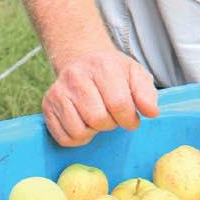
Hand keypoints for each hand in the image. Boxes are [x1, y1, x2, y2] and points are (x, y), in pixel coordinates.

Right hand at [41, 49, 159, 146]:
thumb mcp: (135, 74)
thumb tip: (152, 112)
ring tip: (97, 116)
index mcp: (102, 65)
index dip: (129, 119)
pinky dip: (78, 138)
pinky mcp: (47, 106)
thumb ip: (146, 93)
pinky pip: (64, 138)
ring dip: (94, 131)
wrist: (83, 60)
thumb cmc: (112, 72)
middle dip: (111, 124)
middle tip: (113, 115)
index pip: (118, 103)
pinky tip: (84, 122)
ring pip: (80, 131)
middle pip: (98, 119)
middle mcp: (76, 76)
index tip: (132, 119)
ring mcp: (59, 91)